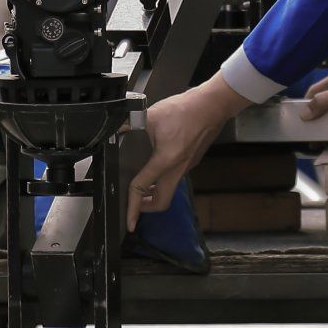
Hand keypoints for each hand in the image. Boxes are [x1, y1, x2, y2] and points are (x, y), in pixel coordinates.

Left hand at [128, 76, 246, 229]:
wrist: (212, 105)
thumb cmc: (186, 110)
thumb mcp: (151, 115)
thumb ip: (130, 124)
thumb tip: (115, 128)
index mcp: (165, 160)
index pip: (142, 188)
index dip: (133, 207)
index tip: (129, 222)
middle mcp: (177, 168)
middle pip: (162, 201)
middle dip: (146, 207)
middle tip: (134, 204)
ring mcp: (186, 166)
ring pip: (169, 190)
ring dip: (154, 192)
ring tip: (142, 187)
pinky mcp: (191, 161)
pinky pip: (175, 177)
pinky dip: (162, 179)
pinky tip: (155, 166)